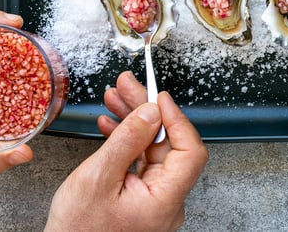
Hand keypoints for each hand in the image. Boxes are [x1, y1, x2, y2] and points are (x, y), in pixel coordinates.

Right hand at [45, 71, 208, 231]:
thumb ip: (127, 142)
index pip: (190, 151)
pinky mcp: (141, 196)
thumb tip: (150, 113)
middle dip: (147, 112)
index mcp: (165, 201)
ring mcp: (154, 198)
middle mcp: (166, 201)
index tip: (158, 97)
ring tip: (115, 98)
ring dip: (133, 122)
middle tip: (128, 87)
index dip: (176, 119)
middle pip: (167, 144)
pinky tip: (112, 123)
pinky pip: (140, 161)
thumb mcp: (97, 179)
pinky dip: (127, 140)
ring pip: (152, 149)